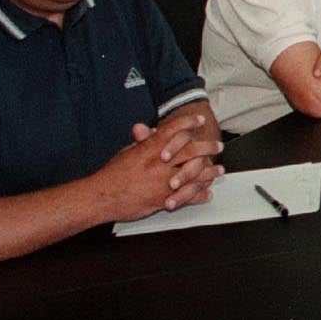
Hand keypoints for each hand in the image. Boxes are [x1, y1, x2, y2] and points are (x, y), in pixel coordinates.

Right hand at [105, 115, 223, 216]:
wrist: (101, 197)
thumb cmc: (112, 176)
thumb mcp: (126, 152)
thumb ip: (141, 142)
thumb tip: (147, 129)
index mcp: (149, 150)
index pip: (173, 130)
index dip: (188, 123)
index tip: (198, 120)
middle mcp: (159, 164)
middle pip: (191, 151)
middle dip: (207, 147)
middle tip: (217, 145)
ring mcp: (163, 182)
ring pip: (194, 174)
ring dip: (209, 172)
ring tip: (219, 170)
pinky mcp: (163, 199)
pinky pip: (188, 197)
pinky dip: (200, 195)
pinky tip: (207, 193)